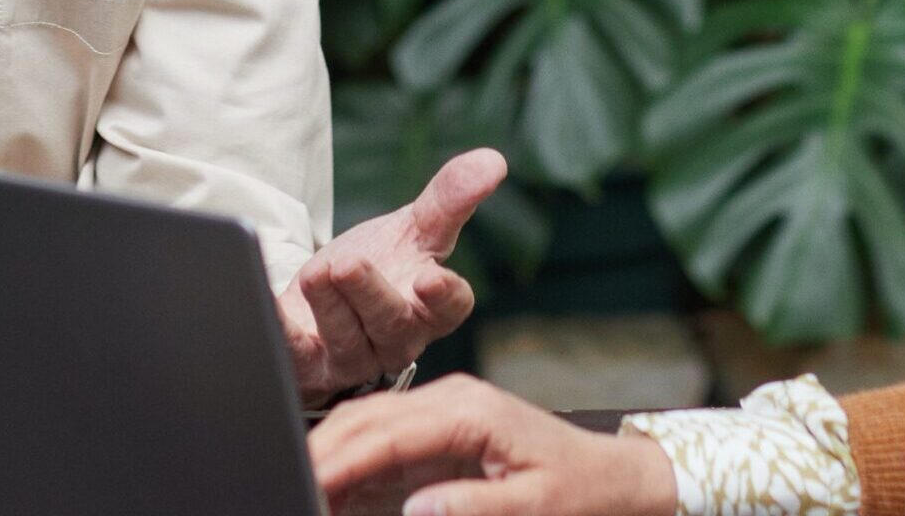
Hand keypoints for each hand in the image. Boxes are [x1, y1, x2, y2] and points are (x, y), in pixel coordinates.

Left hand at [278, 149, 505, 404]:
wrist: (324, 299)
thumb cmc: (380, 266)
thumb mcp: (413, 230)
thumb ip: (450, 199)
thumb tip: (493, 160)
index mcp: (429, 308)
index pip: (450, 308)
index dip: (444, 297)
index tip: (431, 279)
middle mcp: (395, 340)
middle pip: (391, 324)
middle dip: (369, 295)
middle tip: (347, 264)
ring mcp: (352, 357)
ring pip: (346, 340)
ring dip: (329, 306)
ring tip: (314, 273)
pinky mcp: (308, 365)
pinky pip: (293, 353)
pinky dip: (281, 332)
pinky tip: (268, 306)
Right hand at [310, 374, 679, 515]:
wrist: (615, 478)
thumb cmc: (581, 492)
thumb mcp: (536, 509)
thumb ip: (476, 509)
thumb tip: (415, 507)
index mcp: (470, 412)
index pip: (386, 433)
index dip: (340, 462)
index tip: (307, 485)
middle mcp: (451, 400)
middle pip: (365, 417)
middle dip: (322, 452)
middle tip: (290, 484)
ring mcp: (444, 410)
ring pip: (367, 421)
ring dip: (332, 453)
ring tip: (303, 487)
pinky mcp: (442, 428)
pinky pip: (385, 438)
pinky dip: (353, 460)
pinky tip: (334, 488)